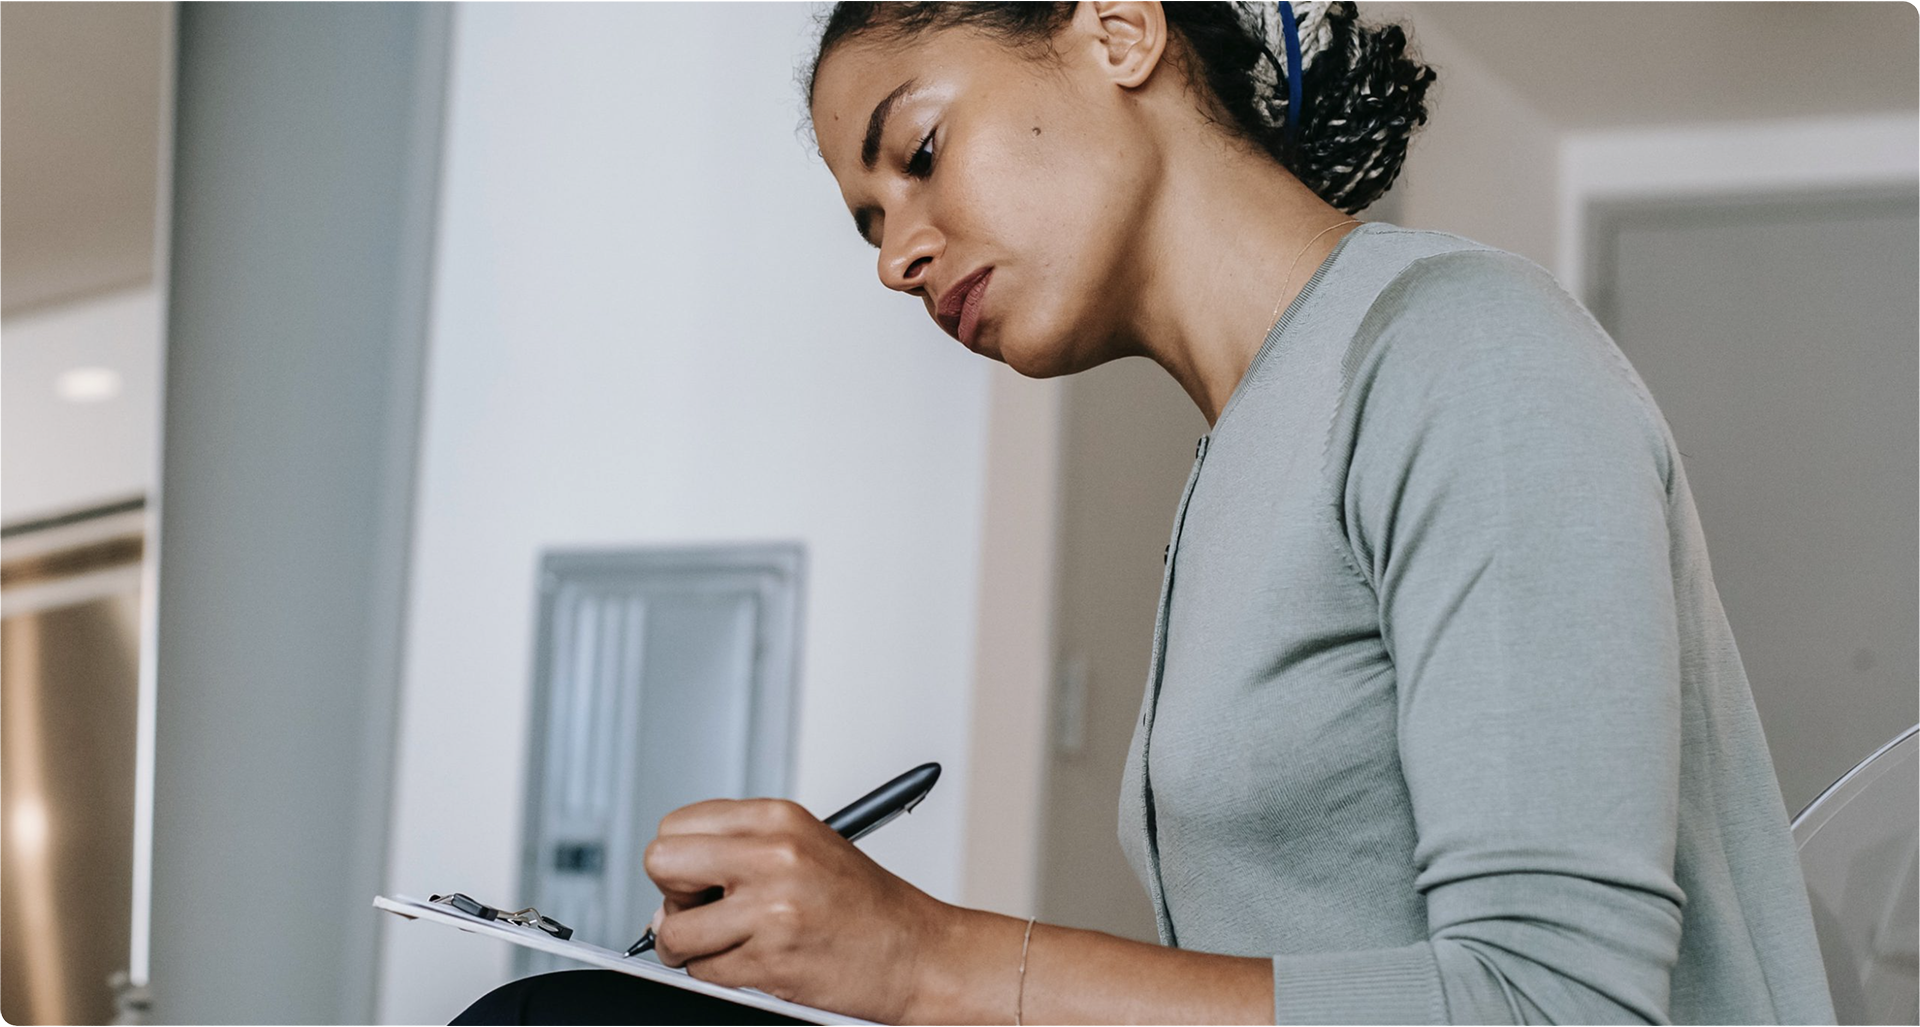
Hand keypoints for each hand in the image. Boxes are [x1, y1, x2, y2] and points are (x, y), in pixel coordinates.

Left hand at [642, 797, 958, 1022]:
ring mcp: (771, 909)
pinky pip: (704, 971)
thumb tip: (670, 887)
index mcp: (779, 817)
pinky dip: (720, 974)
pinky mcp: (771, 959)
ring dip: (690, 947)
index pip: (677, 825)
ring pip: (673, 930)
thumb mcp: (806, 844)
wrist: (915, 952)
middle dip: (673, 896)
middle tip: (701, 910)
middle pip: (661, 863)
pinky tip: (757, 961)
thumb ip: (739, 848)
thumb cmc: (864, 903)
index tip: (698, 877)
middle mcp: (774, 856)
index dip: (680, 858)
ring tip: (729, 943)